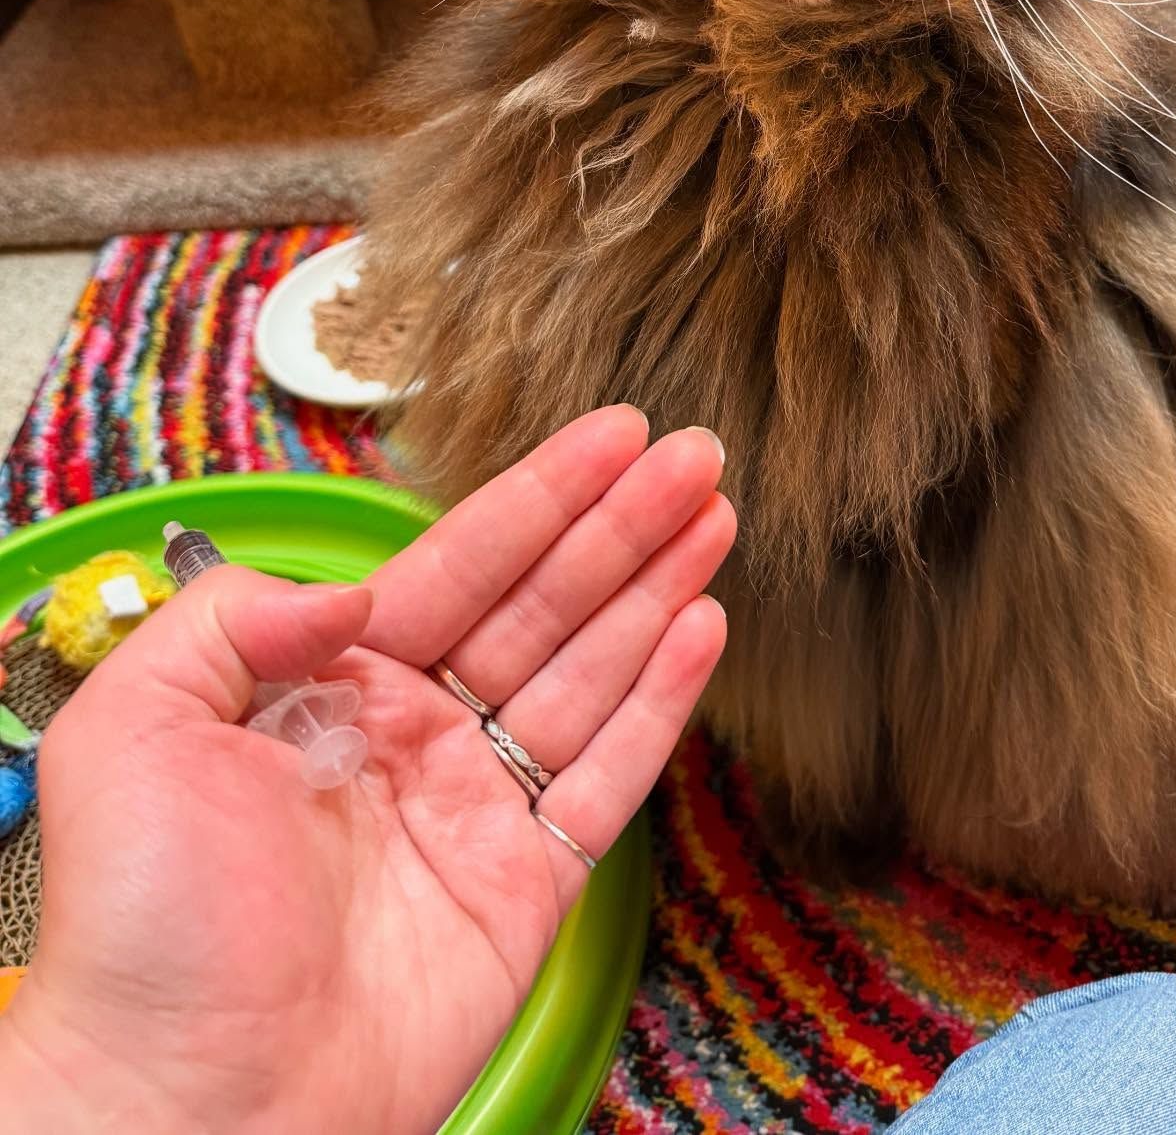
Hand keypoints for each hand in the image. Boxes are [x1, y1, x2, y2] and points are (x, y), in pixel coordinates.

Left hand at [0, 408, 731, 1134]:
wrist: (186, 1103)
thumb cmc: (140, 926)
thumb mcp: (132, 729)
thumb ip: (235, 621)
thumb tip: (357, 593)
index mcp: (331, 684)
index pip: (460, 561)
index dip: (542, 495)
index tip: (614, 434)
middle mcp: (413, 733)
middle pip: (543, 603)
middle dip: (622, 525)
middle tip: (697, 454)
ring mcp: (476, 810)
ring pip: (589, 672)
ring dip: (656, 591)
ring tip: (717, 515)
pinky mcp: (527, 888)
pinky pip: (608, 776)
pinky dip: (661, 702)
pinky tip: (703, 627)